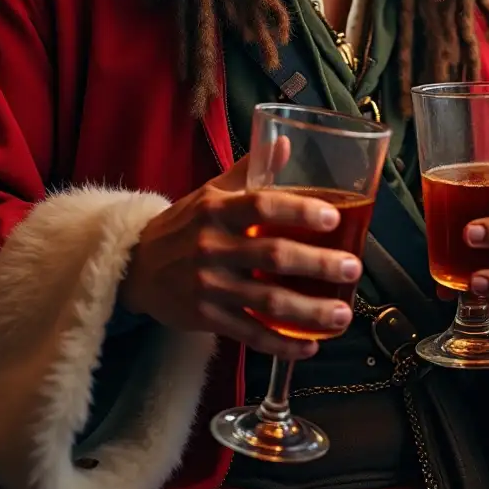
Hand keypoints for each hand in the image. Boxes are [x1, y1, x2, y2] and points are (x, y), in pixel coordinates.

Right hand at [119, 154, 361, 360]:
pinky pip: (250, 334)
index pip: (261, 205)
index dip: (298, 211)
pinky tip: (311, 346)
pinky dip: (282, 344)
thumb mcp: (211, 192)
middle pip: (272, 256)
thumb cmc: (183, 225)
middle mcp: (211, 246)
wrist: (135, 268)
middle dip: (317, 264)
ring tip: (343, 314)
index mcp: (216, 209)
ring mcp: (209, 286)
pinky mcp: (206, 318)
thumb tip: (286, 143)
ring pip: (266, 302)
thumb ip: (251, 171)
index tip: (333, 218)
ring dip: (309, 311)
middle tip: (352, 268)